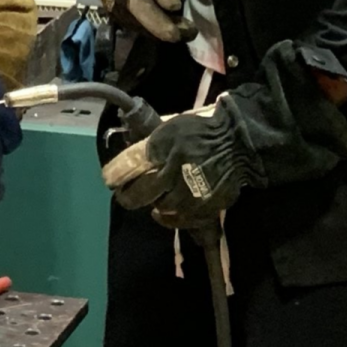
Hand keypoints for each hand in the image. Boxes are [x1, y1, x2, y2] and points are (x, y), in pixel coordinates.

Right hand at [101, 0, 195, 42]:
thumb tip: (172, 7)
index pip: (148, 19)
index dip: (170, 29)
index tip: (190, 31)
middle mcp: (113, 1)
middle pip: (143, 27)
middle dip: (166, 31)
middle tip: (187, 29)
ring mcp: (110, 4)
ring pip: (137, 27)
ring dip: (157, 29)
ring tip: (176, 24)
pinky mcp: (111, 4)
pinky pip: (132, 22)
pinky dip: (148, 24)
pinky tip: (161, 18)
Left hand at [102, 108, 250, 228]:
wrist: (236, 141)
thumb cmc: (200, 130)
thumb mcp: (171, 126)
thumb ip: (152, 140)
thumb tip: (132, 153)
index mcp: (162, 145)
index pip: (129, 164)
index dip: (116, 175)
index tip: (110, 180)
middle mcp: (172, 168)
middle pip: (140, 193)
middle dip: (128, 197)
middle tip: (124, 196)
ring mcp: (189, 190)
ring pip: (161, 209)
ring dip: (154, 206)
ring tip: (154, 201)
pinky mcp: (205, 205)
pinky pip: (182, 220)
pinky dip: (172, 219)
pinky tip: (167, 214)